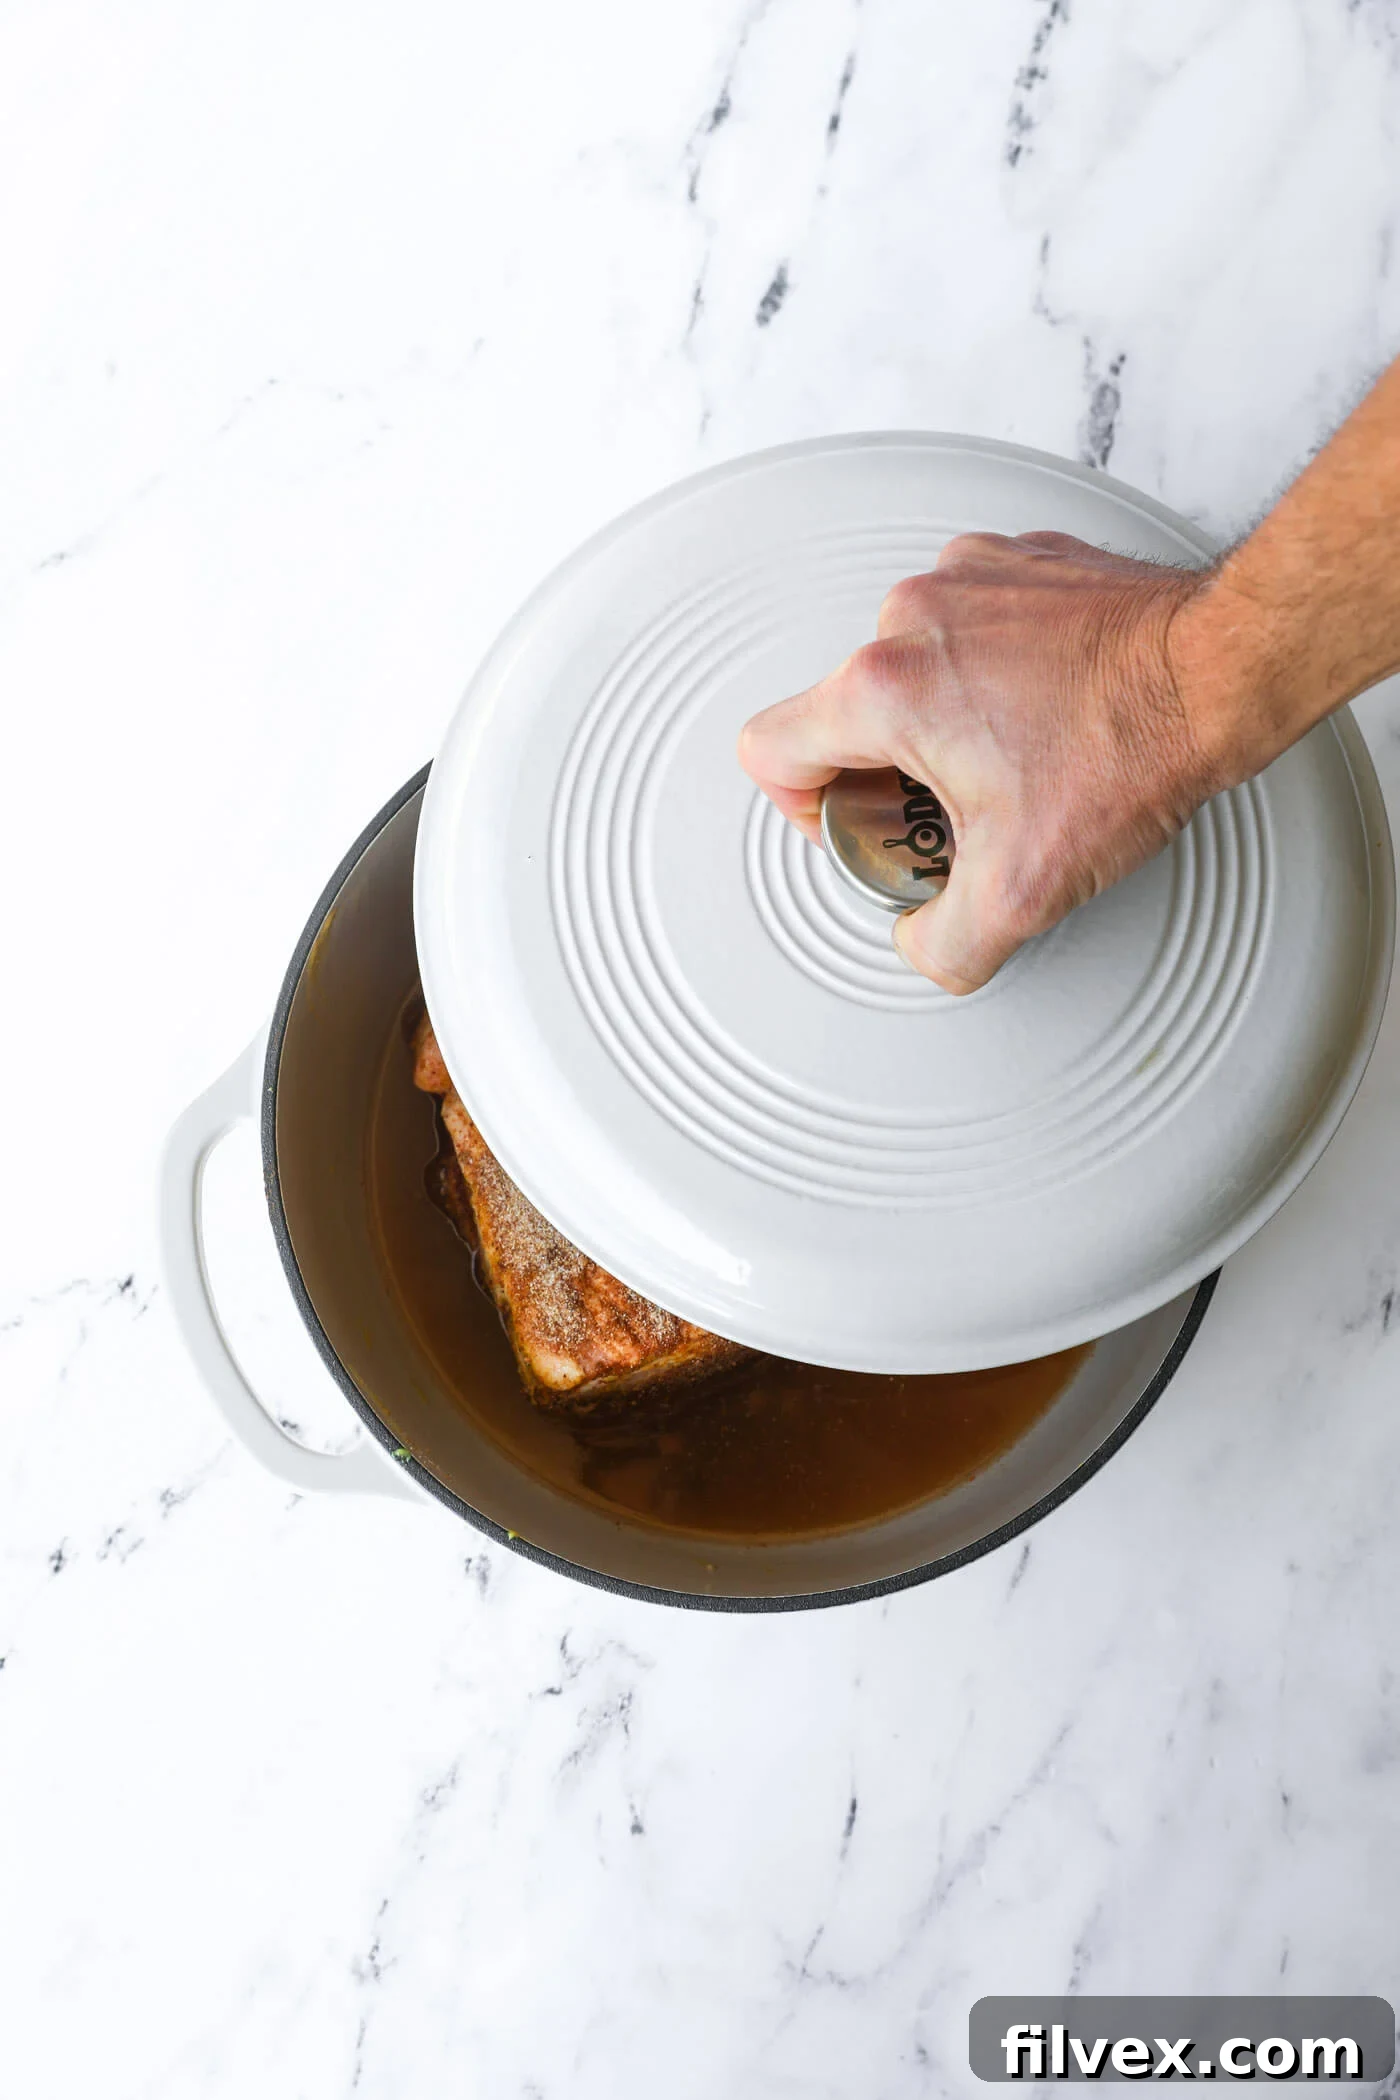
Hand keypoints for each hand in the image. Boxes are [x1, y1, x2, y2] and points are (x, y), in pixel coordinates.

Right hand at [738, 531, 1242, 994]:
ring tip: (1015, 753)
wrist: (1223, 669)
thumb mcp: (1023, 894)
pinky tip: (1046, 706)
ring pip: (911, 663)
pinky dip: (993, 667)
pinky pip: (970, 623)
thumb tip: (921, 943)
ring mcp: (966, 575)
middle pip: (847, 710)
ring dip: (945, 715)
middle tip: (960, 806)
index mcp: (885, 688)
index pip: (769, 749)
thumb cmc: (1133, 748)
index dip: (801, 808)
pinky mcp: (1018, 561)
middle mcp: (913, 615)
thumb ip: (942, 945)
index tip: (863, 822)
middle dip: (891, 769)